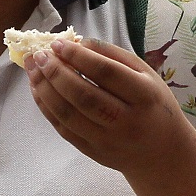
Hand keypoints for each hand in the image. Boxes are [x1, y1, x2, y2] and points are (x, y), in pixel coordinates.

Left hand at [23, 37, 195, 176]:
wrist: (162, 153)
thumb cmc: (153, 106)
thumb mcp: (146, 75)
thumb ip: (115, 56)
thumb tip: (79, 42)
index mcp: (144, 96)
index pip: (105, 73)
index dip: (77, 56)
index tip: (57, 43)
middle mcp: (126, 121)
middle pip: (83, 95)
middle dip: (55, 72)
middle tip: (39, 55)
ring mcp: (108, 140)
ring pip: (69, 114)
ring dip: (45, 89)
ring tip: (33, 69)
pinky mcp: (94, 152)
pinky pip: (64, 130)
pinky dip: (46, 108)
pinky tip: (38, 90)